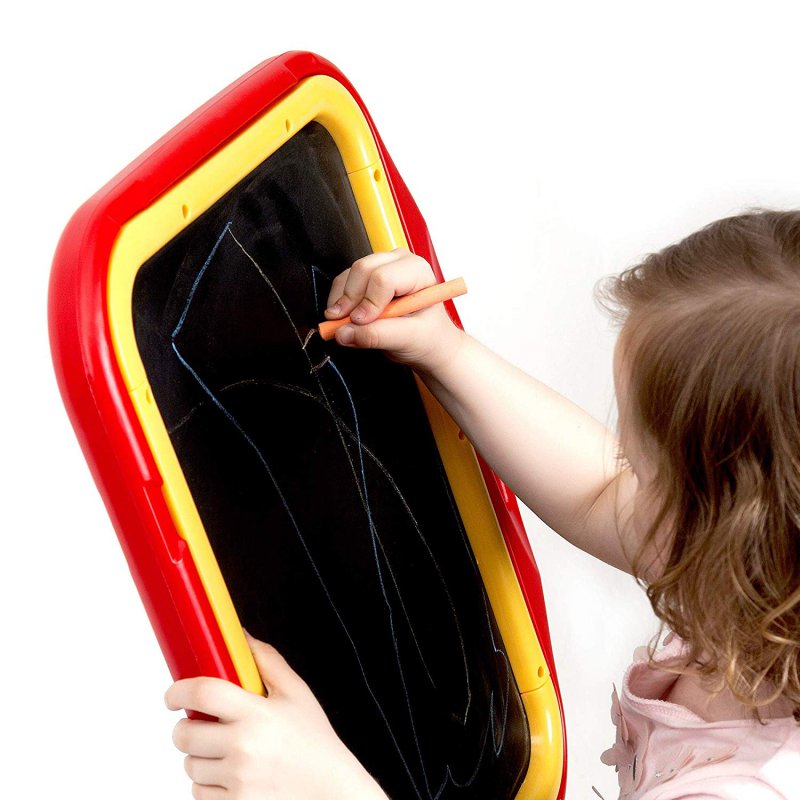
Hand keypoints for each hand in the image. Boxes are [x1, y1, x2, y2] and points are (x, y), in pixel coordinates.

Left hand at [165, 632, 388, 799]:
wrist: (331, 790)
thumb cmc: (314, 740)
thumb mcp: (296, 693)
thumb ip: (266, 661)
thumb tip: (241, 637)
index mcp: (257, 714)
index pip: (203, 693)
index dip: (179, 690)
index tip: (173, 694)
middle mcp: (243, 747)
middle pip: (184, 734)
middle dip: (187, 726)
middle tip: (203, 724)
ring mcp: (237, 781)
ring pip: (189, 765)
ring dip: (199, 757)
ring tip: (226, 752)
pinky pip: (199, 792)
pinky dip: (208, 783)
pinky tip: (231, 774)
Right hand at [324, 248, 464, 374]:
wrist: (427, 343)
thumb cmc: (428, 337)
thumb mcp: (409, 340)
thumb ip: (377, 335)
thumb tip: (344, 332)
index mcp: (418, 272)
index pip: (384, 278)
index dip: (369, 301)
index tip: (361, 322)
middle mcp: (399, 263)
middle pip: (363, 270)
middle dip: (350, 299)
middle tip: (345, 325)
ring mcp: (381, 266)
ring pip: (349, 275)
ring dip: (342, 301)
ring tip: (345, 325)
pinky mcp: (366, 277)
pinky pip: (342, 282)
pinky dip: (337, 301)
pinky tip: (344, 319)